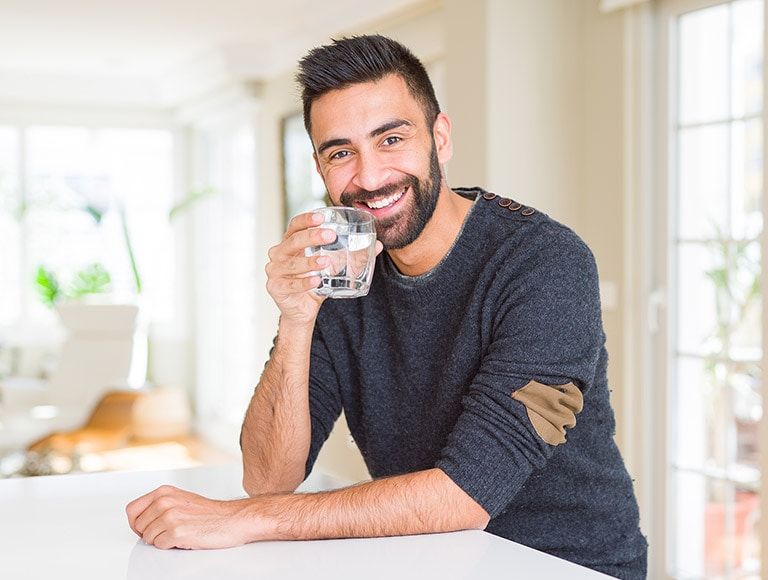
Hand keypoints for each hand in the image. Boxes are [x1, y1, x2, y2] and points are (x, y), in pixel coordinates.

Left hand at [125, 485, 260, 549]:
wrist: (232, 519)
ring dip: (161, 540)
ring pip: (148, 538)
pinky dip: (169, 546)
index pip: (131, 509)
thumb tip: (141, 518)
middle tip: (165, 532)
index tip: (144, 527)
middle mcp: (165, 502)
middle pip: (138, 526)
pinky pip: (159, 546)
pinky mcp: (176, 532)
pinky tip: (183, 538)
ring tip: (178, 534)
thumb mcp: (181, 499)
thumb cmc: (210, 512)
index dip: (135, 523)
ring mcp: (170, 517)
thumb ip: (160, 504)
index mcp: (164, 492)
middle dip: (149, 533)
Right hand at [265, 211, 382, 324]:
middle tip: (330, 236)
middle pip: (293, 241)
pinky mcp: (275, 287)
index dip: (306, 219)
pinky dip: (304, 283)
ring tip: (326, 262)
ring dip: (310, 262)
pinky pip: (290, 284)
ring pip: (292, 264)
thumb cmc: (316, 281)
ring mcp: (274, 270)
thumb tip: (377, 245)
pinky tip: (317, 281)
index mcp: (291, 242)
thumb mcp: (334, 266)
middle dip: (311, 237)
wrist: (303, 309)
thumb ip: (353, 255)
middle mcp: (279, 253)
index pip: (295, 225)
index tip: (322, 217)